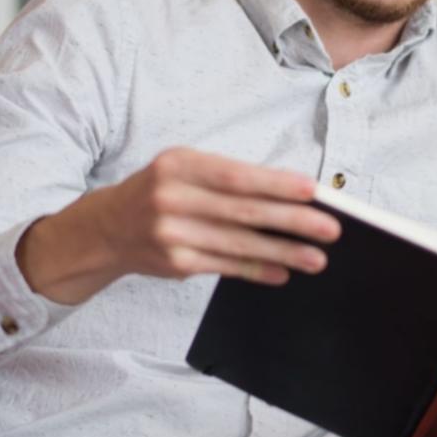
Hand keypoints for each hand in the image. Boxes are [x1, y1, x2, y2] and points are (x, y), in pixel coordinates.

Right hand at [17, 147, 339, 303]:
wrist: (106, 228)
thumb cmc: (160, 191)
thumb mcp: (184, 169)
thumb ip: (229, 178)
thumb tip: (291, 194)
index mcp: (178, 164)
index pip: (236, 176)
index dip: (276, 184)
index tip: (312, 191)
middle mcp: (172, 197)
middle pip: (243, 212)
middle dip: (292, 221)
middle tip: (330, 229)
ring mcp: (171, 233)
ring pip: (239, 245)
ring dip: (284, 253)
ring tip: (317, 258)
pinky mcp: (174, 263)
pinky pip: (226, 267)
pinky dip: (258, 270)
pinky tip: (283, 272)